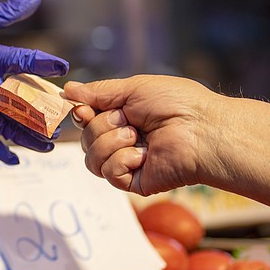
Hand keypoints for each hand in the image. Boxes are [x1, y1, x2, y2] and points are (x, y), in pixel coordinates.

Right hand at [0, 0, 68, 163]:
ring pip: (6, 126)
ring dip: (28, 137)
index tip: (63, 67)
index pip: (26, 61)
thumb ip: (7, 12)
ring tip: (48, 144)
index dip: (47, 64)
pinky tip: (15, 158)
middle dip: (45, 115)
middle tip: (63, 121)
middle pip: (22, 105)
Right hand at [63, 75, 217, 194]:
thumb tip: (68, 89)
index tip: (84, 110)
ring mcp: (128, 162)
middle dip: (101, 126)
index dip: (80, 114)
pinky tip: (143, 155)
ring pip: (91, 158)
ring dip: (111, 143)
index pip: (86, 119)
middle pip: (84, 139)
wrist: (202, 129)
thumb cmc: (177, 104)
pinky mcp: (134, 181)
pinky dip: (122, 160)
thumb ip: (98, 92)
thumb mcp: (132, 88)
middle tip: (129, 120)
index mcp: (123, 116)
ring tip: (137, 136)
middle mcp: (123, 139)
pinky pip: (108, 173)